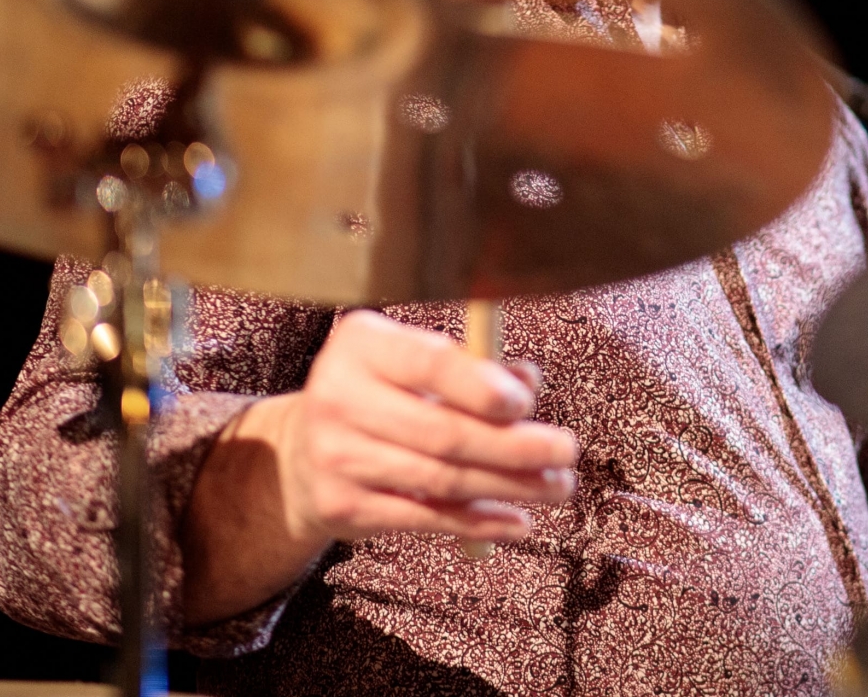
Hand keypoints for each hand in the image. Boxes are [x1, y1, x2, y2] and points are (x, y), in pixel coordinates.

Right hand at [183, 309, 578, 622]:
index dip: (481, 387)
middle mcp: (338, 396)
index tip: (526, 403)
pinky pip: (425, 518)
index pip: (428, 363)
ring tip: (556, 487)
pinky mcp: (342, 506)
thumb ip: (473, 368)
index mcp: (361, 344)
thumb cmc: (382, 395)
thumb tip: (526, 381)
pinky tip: (516, 521)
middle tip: (565, 452)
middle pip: (443, 432)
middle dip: (515, 447)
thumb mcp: (415, 364)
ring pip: (441, 479)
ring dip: (509, 486)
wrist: (302, 453)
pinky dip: (478, 523)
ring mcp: (336, 456)